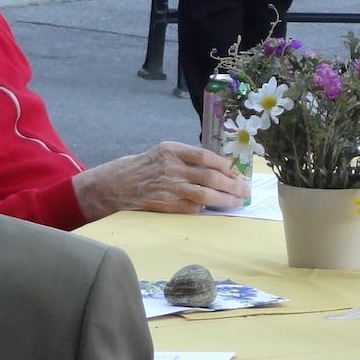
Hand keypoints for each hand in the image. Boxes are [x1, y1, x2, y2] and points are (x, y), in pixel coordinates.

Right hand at [74, 142, 248, 220]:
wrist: (114, 185)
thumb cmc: (144, 167)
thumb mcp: (164, 153)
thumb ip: (188, 158)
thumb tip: (221, 168)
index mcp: (172, 150)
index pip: (207, 156)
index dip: (226, 166)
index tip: (238, 173)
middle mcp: (171, 167)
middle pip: (211, 176)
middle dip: (232, 185)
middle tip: (245, 190)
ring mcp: (168, 187)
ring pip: (205, 195)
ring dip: (225, 199)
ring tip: (237, 201)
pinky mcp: (164, 205)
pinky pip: (191, 209)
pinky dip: (205, 209)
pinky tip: (215, 209)